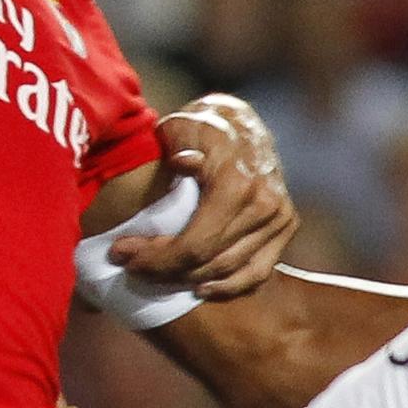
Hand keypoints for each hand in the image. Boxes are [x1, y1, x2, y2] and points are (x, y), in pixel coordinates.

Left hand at [116, 94, 298, 299]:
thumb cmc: (200, 125)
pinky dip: (229, 285)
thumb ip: (176, 145)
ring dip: (189, 280)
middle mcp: (264, 205)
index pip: (195, 244)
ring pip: (231, 272)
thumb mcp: (181, 127)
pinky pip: (258, 272)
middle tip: (130, 264)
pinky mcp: (285, 226)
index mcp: (236, 184)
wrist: (240, 120)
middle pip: (208, 262)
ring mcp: (279, 218)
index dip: (157, 259)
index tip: (122, 254)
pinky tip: (199, 287)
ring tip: (156, 275)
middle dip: (163, 269)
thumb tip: (180, 164)